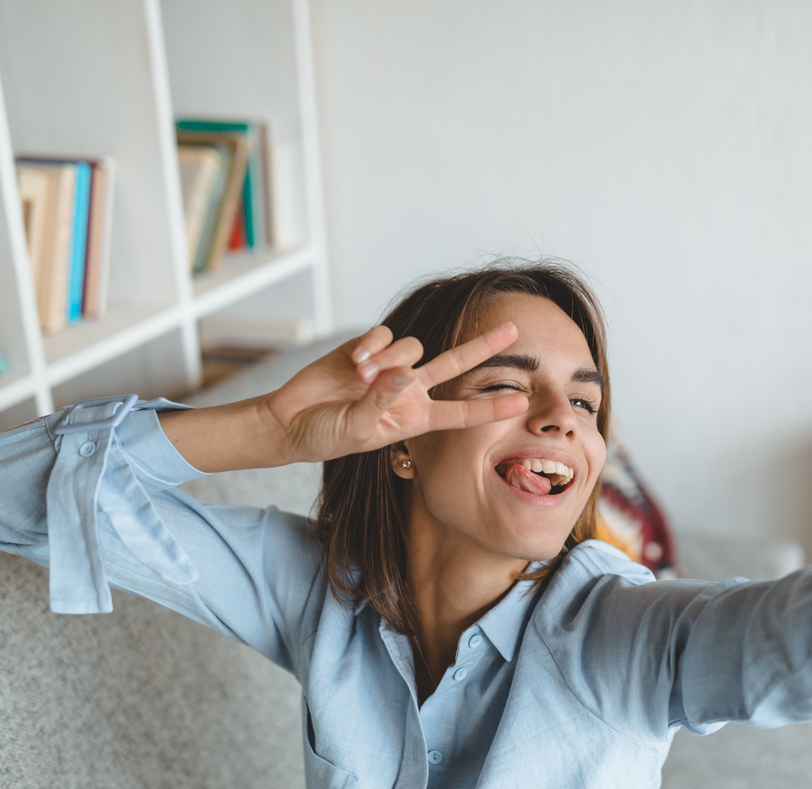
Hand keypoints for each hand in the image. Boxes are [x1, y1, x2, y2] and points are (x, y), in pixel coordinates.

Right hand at [261, 322, 528, 463]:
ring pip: (413, 346)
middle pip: (455, 363)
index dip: (491, 407)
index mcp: (416, 417)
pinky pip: (383, 335)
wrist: (290, 422)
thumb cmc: (326, 436)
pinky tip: (354, 361)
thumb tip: (402, 374)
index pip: (461, 412)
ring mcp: (389, 366)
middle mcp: (409, 389)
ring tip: (361, 377)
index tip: (521, 402)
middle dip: (484, 346)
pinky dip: (372, 345)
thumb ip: (381, 402)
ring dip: (390, 359)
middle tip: (514, 329)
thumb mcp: (357, 430)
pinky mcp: (366, 347)